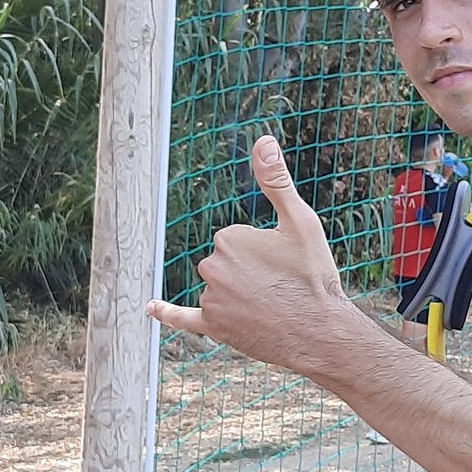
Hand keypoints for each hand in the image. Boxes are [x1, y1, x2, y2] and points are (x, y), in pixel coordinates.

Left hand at [149, 136, 363, 370]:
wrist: (319, 331)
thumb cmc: (313, 275)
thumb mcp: (300, 221)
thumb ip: (276, 181)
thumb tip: (263, 140)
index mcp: (229, 237)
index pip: (237, 239)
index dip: (263, 250)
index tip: (283, 262)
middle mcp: (212, 266)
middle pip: (225, 262)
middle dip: (248, 271)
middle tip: (279, 285)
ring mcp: (211, 298)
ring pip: (219, 288)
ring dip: (239, 294)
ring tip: (271, 306)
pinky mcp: (212, 326)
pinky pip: (183, 318)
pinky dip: (167, 313)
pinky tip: (151, 308)